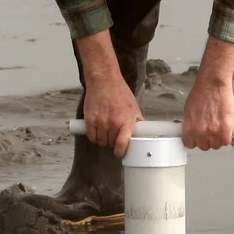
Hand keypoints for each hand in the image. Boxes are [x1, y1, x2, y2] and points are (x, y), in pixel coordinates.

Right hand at [74, 30, 142, 157]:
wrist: (104, 81)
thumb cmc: (120, 92)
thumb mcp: (134, 107)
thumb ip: (137, 121)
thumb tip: (143, 132)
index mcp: (126, 121)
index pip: (122, 144)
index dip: (121, 152)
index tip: (120, 153)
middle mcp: (113, 123)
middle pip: (111, 143)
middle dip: (113, 143)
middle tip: (114, 137)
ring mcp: (100, 122)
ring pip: (101, 141)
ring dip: (103, 140)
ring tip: (105, 133)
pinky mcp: (89, 119)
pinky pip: (91, 136)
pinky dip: (94, 136)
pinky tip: (97, 131)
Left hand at [181, 36, 233, 149]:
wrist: (212, 84)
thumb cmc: (201, 93)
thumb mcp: (189, 111)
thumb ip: (191, 124)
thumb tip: (192, 132)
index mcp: (188, 128)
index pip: (190, 144)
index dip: (195, 141)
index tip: (198, 138)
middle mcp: (200, 132)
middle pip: (204, 146)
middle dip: (207, 140)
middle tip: (210, 132)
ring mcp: (213, 132)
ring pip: (216, 145)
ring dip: (217, 139)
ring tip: (218, 130)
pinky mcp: (225, 129)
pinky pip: (226, 141)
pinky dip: (226, 137)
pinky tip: (225, 131)